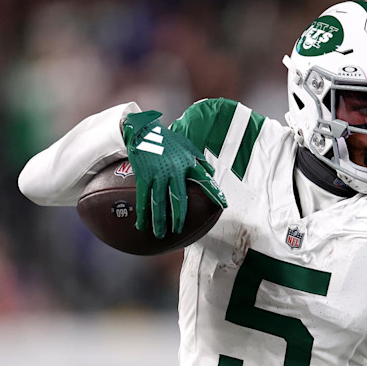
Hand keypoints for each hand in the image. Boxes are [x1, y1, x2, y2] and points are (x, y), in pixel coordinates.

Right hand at [122, 111, 226, 237]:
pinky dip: (143, 213)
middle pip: (179, 198)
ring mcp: (158, 174)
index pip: (205, 179)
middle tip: (179, 230)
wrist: (143, 131)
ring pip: (159, 202)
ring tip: (160, 234)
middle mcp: (174, 171)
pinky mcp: (143, 176)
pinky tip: (142, 224)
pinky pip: (143, 198)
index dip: (215, 192)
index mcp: (188, 163)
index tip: (224, 205)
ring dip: (159, 220)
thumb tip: (212, 172)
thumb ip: (200, 159)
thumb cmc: (167, 140)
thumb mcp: (187, 145)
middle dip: (179, 217)